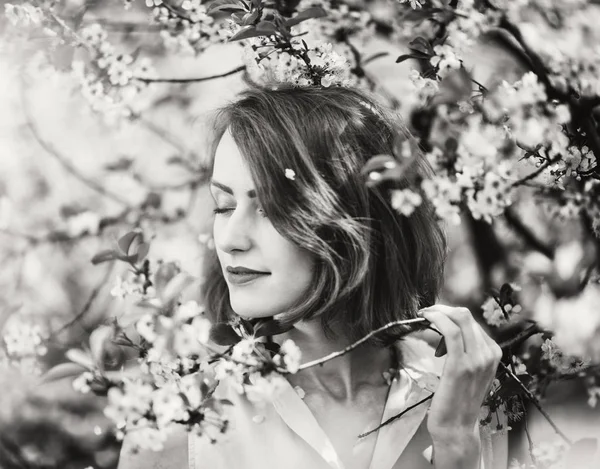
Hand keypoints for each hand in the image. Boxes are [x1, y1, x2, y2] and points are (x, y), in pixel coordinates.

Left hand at [419, 305, 501, 445]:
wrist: (456, 427)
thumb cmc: (457, 399)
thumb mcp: (470, 371)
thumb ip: (466, 351)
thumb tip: (448, 329)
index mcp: (493, 353)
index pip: (471, 321)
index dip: (450, 314)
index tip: (434, 315)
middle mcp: (489, 354)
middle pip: (466, 315)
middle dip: (443, 309)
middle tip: (427, 312)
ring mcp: (477, 360)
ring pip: (460, 318)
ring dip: (438, 311)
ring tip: (424, 314)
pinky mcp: (460, 365)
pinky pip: (450, 331)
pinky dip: (437, 319)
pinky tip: (426, 318)